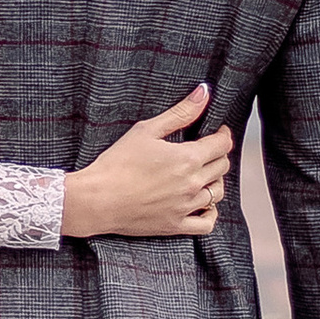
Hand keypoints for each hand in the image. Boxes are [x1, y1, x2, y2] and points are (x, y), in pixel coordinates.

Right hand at [60, 87, 235, 239]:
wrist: (97, 199)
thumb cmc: (116, 164)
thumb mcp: (146, 130)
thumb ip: (180, 112)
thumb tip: (203, 93)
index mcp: (188, 158)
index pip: (222, 145)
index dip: (223, 135)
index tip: (218, 131)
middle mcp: (192, 183)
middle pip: (222, 167)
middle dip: (217, 154)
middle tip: (205, 149)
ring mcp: (186, 206)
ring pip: (218, 192)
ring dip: (214, 180)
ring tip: (201, 173)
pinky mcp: (176, 225)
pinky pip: (207, 223)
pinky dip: (211, 213)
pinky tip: (203, 204)